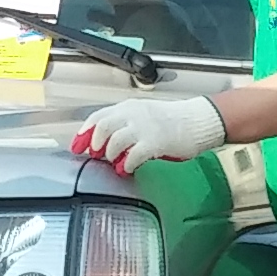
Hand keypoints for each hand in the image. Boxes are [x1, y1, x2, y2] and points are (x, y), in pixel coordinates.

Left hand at [72, 94, 226, 171]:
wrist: (199, 120)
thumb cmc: (174, 121)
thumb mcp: (144, 116)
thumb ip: (124, 126)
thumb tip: (104, 142)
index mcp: (129, 107)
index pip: (98, 117)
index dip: (84, 132)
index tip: (77, 145)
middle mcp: (134, 114)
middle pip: (102, 127)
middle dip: (95, 143)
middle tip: (96, 155)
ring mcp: (145, 127)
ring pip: (115, 141)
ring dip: (110, 155)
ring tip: (115, 162)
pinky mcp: (156, 141)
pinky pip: (133, 155)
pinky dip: (126, 164)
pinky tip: (127, 168)